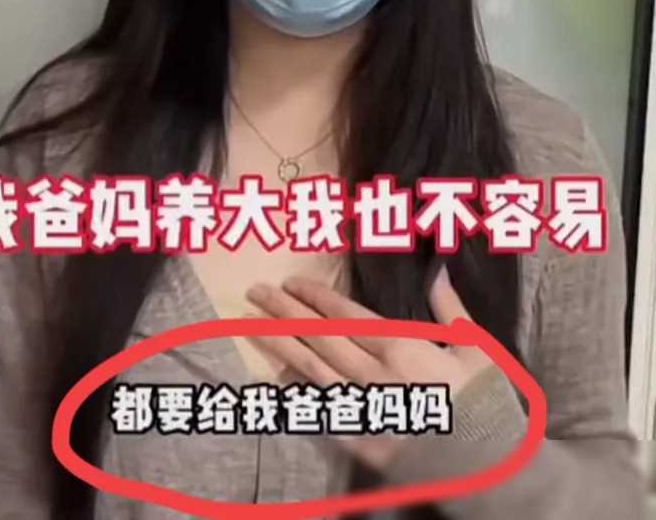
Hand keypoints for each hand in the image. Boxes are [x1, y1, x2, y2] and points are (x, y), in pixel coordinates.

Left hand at [245, 266, 491, 468]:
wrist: (490, 472)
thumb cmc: (486, 405)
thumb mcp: (476, 350)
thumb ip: (450, 308)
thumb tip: (436, 271)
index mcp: (401, 349)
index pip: (344, 315)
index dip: (314, 297)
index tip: (291, 282)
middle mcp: (373, 375)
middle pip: (318, 336)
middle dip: (285, 311)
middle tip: (256, 292)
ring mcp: (361, 409)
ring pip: (310, 368)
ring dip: (279, 343)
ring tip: (252, 324)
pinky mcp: (357, 441)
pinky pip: (319, 408)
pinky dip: (295, 389)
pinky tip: (274, 372)